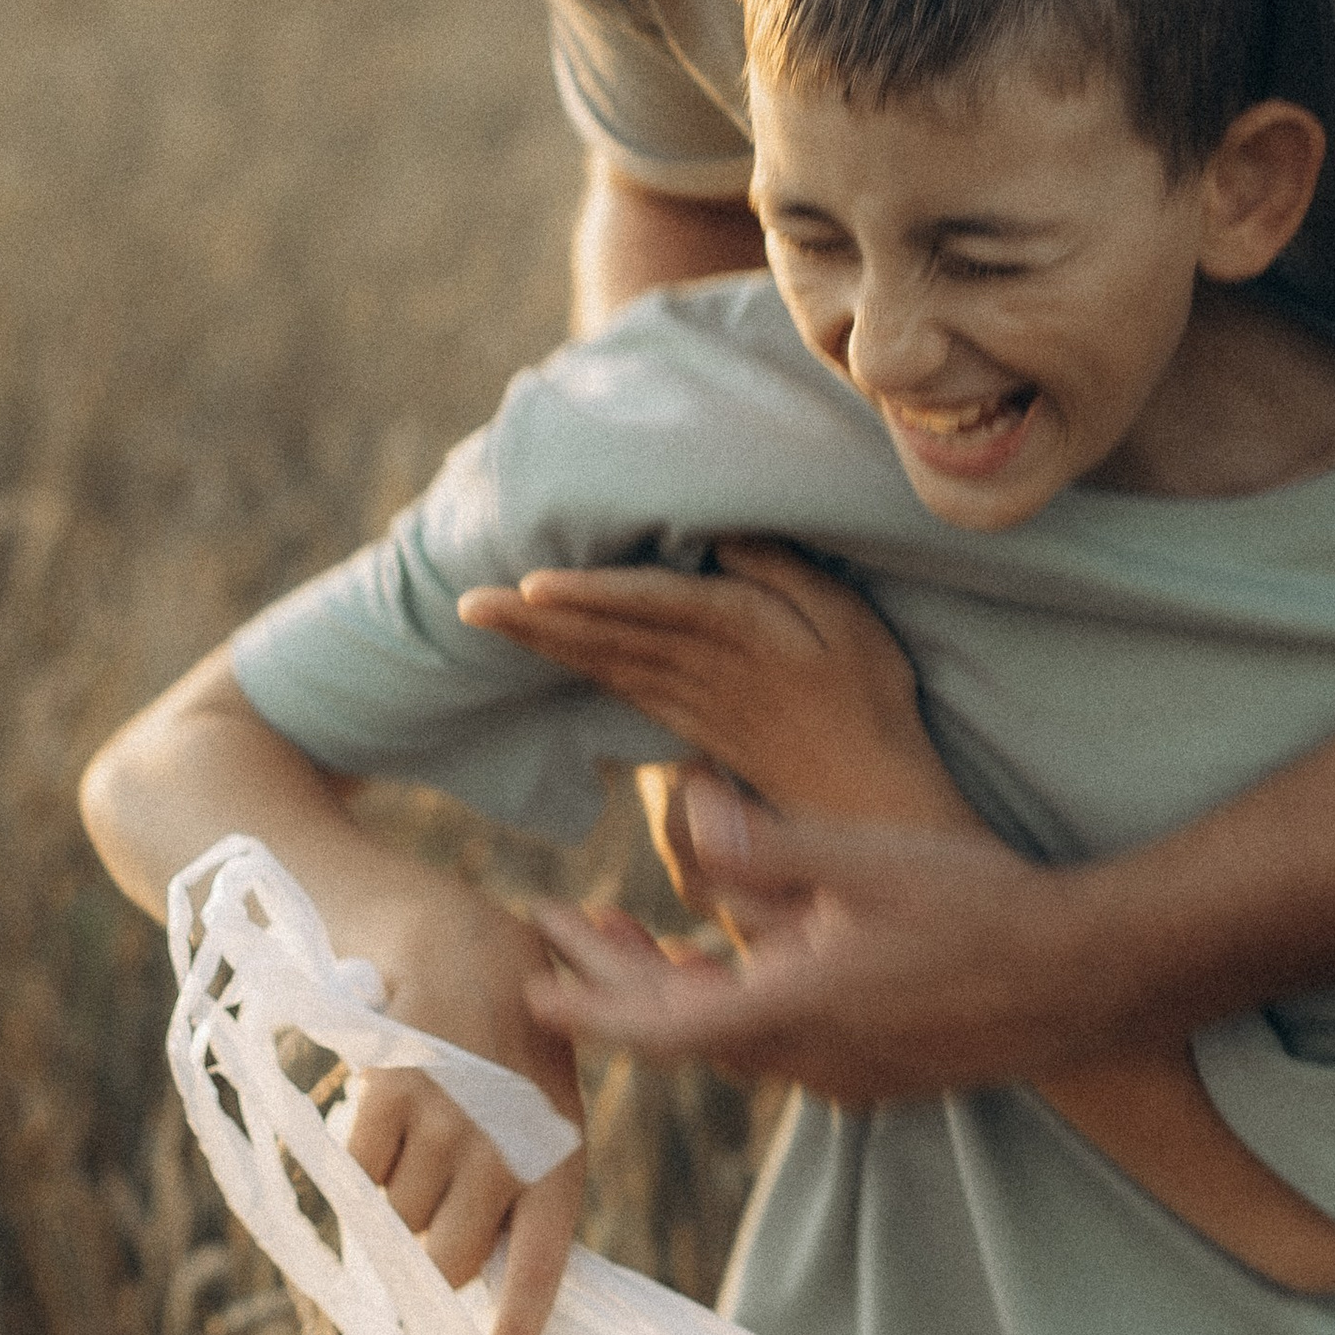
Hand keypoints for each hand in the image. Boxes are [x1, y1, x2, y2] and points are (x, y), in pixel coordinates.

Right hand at [345, 907, 585, 1334]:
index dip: (520, 1321)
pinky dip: (359, 1160)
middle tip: (424, 1222)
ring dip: (393, 1196)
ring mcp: (449, 1123)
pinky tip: (382, 1114)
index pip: (542, 1261)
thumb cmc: (510, 1035)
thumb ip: (518, 1185)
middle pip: (444, 1261)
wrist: (461, 939)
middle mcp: (508, 1146)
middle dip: (427, 1257)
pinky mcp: (392, 1095)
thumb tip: (472, 1277)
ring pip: (395, 1219)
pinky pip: (357, 1173)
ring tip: (417, 1137)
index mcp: (560, 1153)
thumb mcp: (542, 1107)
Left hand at [458, 545, 967, 853]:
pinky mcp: (689, 724)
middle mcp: (702, 668)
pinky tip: (545, 651)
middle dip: (534, 621)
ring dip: (539, 642)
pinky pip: (619, 688)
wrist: (866, 795)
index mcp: (741, 634)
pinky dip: (575, 668)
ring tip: (486, 620)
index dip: (591, 595)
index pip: (651, 607)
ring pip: (601, 663)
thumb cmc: (868, 697)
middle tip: (466, 604)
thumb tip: (722, 538)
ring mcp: (690, 701)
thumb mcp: (850, 622)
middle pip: (604, 636)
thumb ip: (786, 575)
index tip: (530, 586)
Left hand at [525, 840, 1334, 1291]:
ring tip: (631, 935)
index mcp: (790, 1011)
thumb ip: (766, 845)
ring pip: (728, 1039)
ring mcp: (846, 1072)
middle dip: (612, 982)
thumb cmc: (981, 906)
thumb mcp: (867, 857)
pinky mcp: (880, 1069)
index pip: (653, 1025)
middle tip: (560, 926)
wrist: (1086, 976)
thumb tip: (681, 809)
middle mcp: (807, 1059)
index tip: (527, 977)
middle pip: (679, 1033)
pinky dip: (731, 1003)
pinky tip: (731, 958)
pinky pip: (778, 1043)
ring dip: (671, 992)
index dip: (584, 1002)